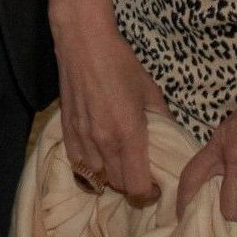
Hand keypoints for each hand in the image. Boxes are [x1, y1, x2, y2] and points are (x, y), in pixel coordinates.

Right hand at [53, 12, 165, 203]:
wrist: (84, 42)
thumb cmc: (121, 63)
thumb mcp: (150, 90)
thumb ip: (161, 119)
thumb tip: (169, 137)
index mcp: (128, 134)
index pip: (137, 186)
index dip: (149, 194)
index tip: (156, 187)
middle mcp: (103, 142)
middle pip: (118, 185)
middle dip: (133, 185)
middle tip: (141, 173)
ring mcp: (82, 138)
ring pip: (97, 176)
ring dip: (110, 176)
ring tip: (119, 163)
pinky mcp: (66, 129)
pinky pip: (78, 163)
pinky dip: (90, 166)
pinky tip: (98, 154)